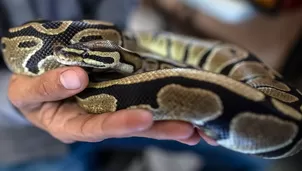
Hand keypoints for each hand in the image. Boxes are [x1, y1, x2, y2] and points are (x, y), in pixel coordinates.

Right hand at [7, 66, 201, 144]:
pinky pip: (139, 98)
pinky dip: (159, 100)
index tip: (143, 119)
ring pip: (140, 116)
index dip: (119, 125)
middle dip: (158, 129)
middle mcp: (93, 121)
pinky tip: (181, 104)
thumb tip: (77, 76)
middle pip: (128, 127)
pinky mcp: (116, 94)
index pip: (96, 129)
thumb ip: (47, 87)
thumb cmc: (29, 92)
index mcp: (71, 126)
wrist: (37, 83)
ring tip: (196, 125)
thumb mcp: (26, 91)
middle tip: (187, 129)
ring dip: (168, 120)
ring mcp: (107, 108)